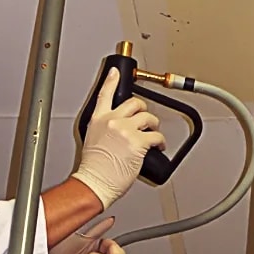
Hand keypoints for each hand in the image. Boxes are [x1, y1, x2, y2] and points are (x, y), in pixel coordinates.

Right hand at [71, 70, 166, 207]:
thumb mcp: (92, 140)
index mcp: (98, 120)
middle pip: (134, 103)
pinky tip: (158, 146)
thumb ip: (104, 129)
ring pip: (148, 118)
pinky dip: (160, 142)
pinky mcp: (138, 142)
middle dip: (144, 109)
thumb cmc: (93, 168)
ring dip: (154, 125)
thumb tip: (117, 129)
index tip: (116, 72)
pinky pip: (156, 136)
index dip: (112, 80)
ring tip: (153, 134)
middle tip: (146, 118)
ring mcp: (125, 130)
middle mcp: (112, 121)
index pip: (105, 94)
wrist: (94, 182)